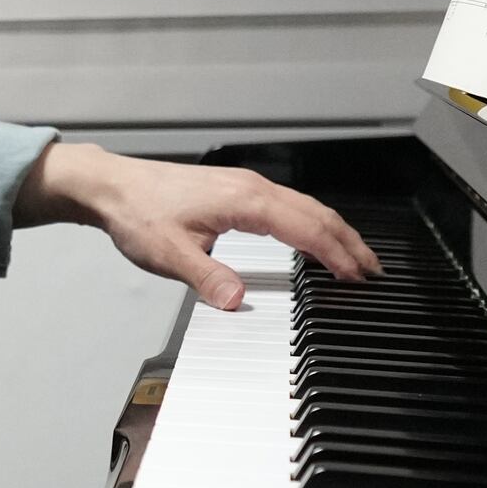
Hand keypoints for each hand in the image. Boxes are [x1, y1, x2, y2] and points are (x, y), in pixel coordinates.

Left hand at [13, 142, 378, 308]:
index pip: (306, 229)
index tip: (358, 278)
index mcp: (245, 201)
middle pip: (316, 214)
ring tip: (356, 257)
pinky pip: (289, 205)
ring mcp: (246, 186)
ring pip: (305, 207)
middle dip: (348, 243)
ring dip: (334, 232)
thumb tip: (238, 301)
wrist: (112, 187)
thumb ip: (208, 278)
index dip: (336, 255)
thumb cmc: (139, 214)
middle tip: (374, 272)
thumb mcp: (170, 254)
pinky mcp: (237, 190)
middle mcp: (253, 188)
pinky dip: (312, 223)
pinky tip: (314, 238)